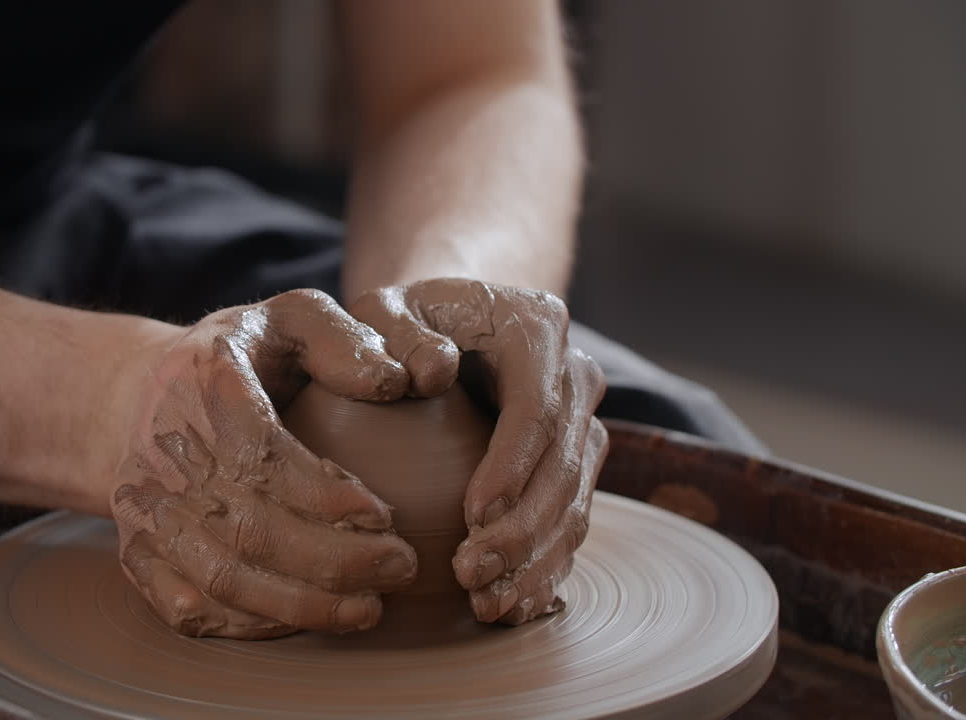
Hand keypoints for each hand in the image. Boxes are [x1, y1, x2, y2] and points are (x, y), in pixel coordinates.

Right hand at [109, 289, 418, 638]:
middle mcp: (165, 453)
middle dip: (333, 561)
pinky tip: (305, 624)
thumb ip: (343, 339)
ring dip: (301, 606)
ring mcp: (146, 510)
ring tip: (368, 609)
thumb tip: (397, 382)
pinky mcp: (137, 554)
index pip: (261, 456)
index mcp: (205, 385)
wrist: (131, 397)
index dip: (324, 496)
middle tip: (401, 567)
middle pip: (248, 530)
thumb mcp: (289, 319)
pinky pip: (190, 609)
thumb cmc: (237, 357)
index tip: (385, 515)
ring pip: (222, 579)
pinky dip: (249, 627)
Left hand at [350, 278, 607, 624]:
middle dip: (523, 530)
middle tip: (471, 573)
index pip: (536, 407)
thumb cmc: (403, 320)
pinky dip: (543, 569)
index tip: (473, 515)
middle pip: (564, 464)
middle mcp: (574, 375)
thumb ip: (395, 331)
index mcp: (538, 328)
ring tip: (487, 604)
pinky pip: (569, 524)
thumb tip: (431, 373)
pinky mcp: (573, 466)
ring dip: (536, 561)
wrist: (448, 323)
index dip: (512, 466)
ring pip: (575, 503)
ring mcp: (580, 424)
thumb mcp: (384, 308)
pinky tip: (510, 607)